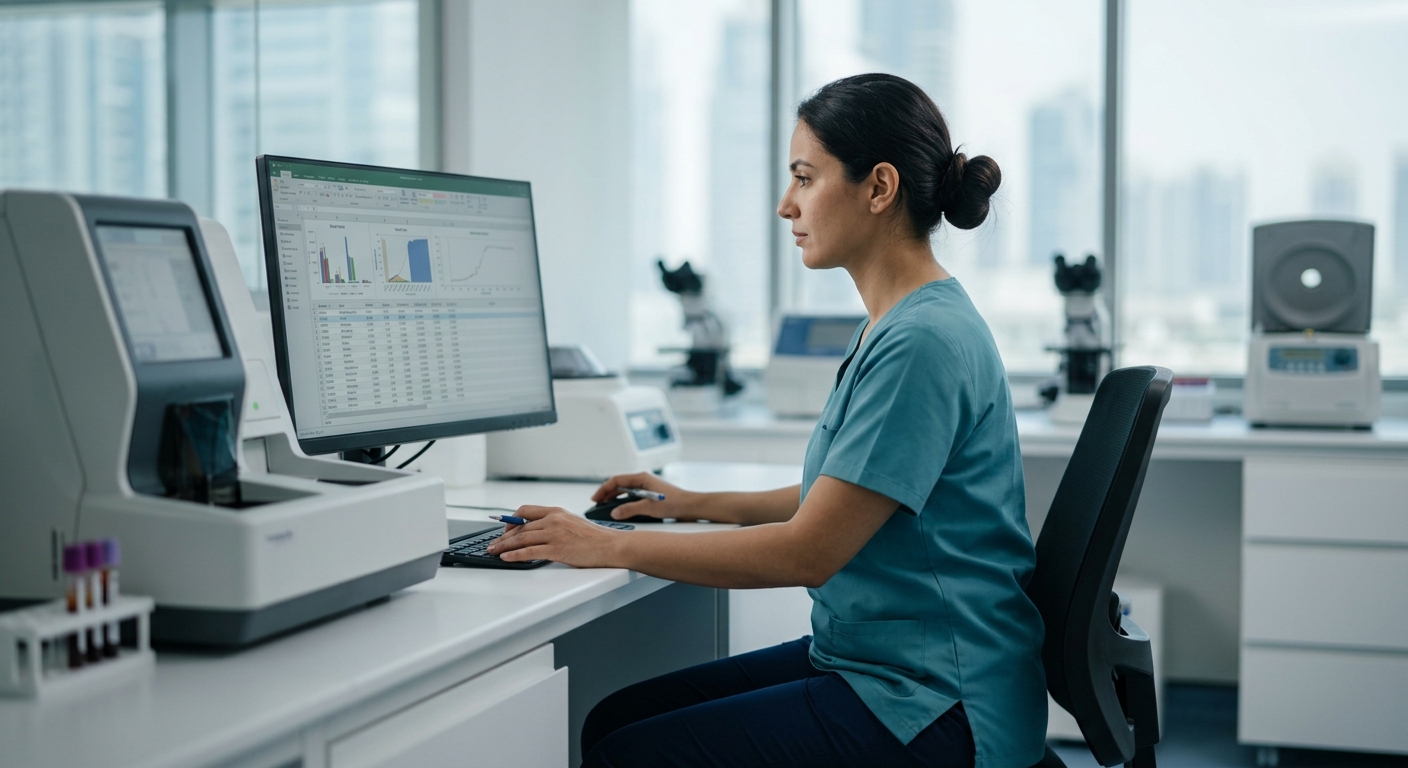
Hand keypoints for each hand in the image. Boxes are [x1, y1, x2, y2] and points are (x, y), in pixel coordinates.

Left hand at [487, 506, 624, 566]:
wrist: (611, 546)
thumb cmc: (596, 538)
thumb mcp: (573, 523)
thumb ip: (555, 525)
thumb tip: (537, 533)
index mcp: (557, 512)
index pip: (526, 511)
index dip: (511, 519)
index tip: (504, 528)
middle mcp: (553, 520)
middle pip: (520, 527)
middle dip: (503, 536)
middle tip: (492, 544)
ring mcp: (555, 534)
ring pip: (521, 539)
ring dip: (504, 545)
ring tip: (493, 552)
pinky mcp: (557, 549)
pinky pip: (529, 552)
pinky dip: (514, 554)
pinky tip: (506, 557)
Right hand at [592, 472, 699, 520]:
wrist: (690, 506)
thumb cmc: (674, 503)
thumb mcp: (648, 507)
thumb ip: (629, 509)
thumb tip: (614, 513)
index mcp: (641, 478)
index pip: (616, 480)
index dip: (604, 489)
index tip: (595, 499)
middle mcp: (643, 480)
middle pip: (620, 485)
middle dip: (607, 494)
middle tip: (597, 504)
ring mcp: (647, 487)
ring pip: (625, 491)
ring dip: (615, 499)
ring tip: (606, 507)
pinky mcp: (651, 495)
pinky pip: (632, 496)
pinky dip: (624, 502)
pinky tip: (621, 510)